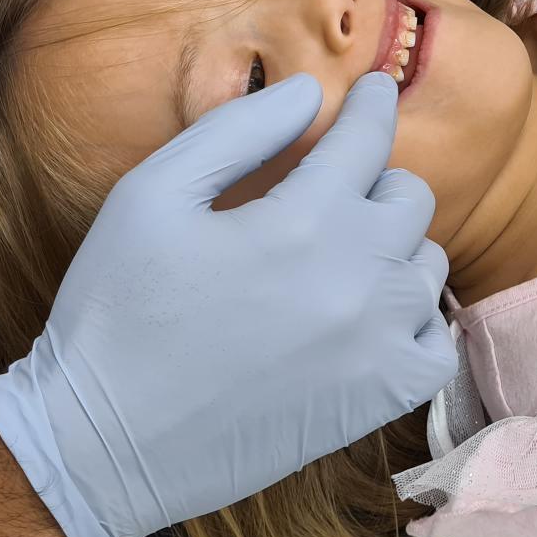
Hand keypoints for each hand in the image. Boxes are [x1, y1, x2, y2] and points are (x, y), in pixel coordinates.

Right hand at [0, 72, 454, 536]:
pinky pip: (435, 346)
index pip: (368, 140)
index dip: (373, 105)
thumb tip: (312, 92)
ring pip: (427, 268)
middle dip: (376, 179)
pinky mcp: (377, 403)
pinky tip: (373, 318)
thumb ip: (238, 131)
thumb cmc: (114, 311)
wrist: (100, 446)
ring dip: (395, 249)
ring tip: (343, 255)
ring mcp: (376, 347)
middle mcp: (357, 279)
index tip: (375, 91)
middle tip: (335, 187)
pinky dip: (415, 323)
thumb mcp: (152, 195)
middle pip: (410, 200)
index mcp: (302, 220)